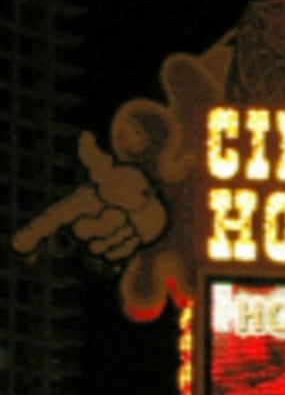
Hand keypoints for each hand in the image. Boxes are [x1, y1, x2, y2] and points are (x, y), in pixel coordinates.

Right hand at [12, 132, 166, 260]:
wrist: (156, 201)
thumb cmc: (130, 182)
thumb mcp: (114, 171)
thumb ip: (95, 159)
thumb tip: (85, 136)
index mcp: (76, 205)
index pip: (51, 220)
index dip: (33, 233)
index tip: (18, 247)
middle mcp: (81, 225)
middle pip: (83, 235)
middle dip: (107, 222)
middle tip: (123, 211)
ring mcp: (94, 243)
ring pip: (101, 250)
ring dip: (121, 234)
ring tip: (131, 220)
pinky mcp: (111, 257)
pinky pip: (115, 259)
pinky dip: (129, 246)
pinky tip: (136, 234)